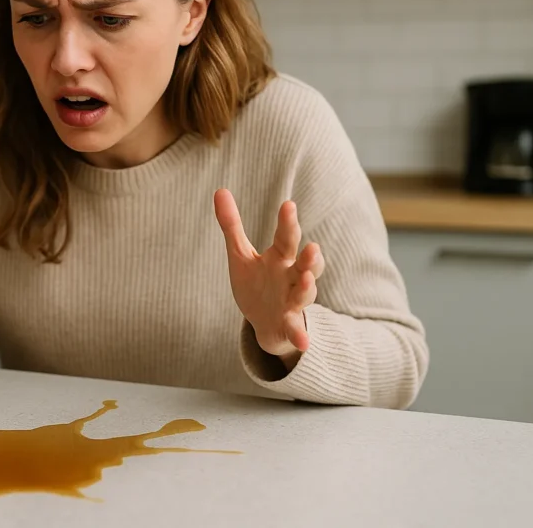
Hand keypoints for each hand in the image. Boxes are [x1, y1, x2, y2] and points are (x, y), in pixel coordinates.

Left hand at [214, 189, 324, 366]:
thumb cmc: (257, 284)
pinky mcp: (290, 325)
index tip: (288, 205)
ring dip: (308, 288)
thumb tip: (219, 190)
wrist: (265, 324)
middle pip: (304, 264)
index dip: (288, 222)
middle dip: (310, 256)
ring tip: (307, 280)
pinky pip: (297, 330)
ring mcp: (293, 302)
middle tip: (313, 247)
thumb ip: (232, 225)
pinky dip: (300, 335)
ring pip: (305, 294)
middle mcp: (292, 277)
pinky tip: (302, 341)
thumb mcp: (240, 255)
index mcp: (280, 258)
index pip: (286, 237)